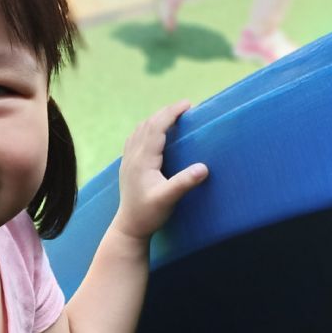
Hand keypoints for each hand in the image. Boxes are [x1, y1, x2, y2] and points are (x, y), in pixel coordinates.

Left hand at [113, 101, 207, 241]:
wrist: (129, 227)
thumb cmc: (149, 214)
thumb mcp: (168, 199)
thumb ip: (184, 183)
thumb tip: (204, 167)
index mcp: (143, 160)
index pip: (156, 127)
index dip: (171, 113)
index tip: (188, 105)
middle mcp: (133, 156)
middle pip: (148, 124)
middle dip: (166, 112)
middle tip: (185, 107)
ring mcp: (127, 160)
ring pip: (139, 130)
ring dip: (156, 119)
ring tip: (172, 116)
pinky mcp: (127, 166)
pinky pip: (135, 138)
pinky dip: (146, 128)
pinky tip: (153, 132)